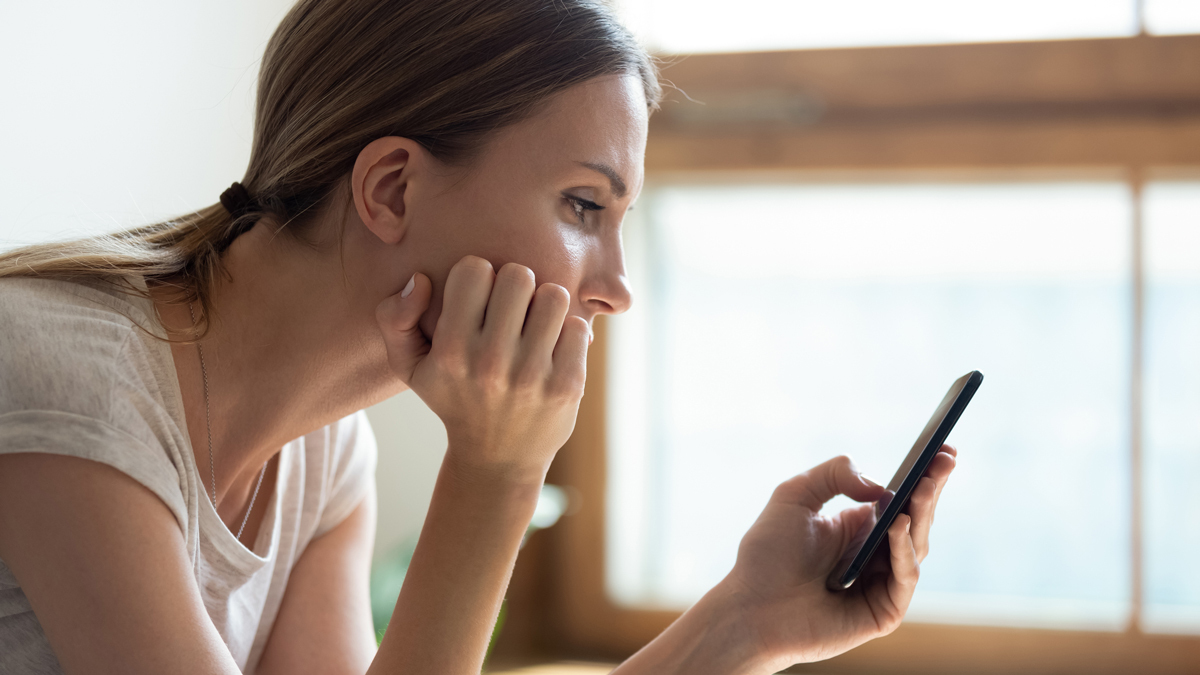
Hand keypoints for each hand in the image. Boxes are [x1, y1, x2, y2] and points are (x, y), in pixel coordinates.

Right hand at [375, 256, 589, 480]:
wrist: (498, 460)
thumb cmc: (453, 398)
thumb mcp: (409, 366)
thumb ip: (394, 318)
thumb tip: (421, 279)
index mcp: (450, 351)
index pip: (474, 270)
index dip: (479, 277)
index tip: (480, 299)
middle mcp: (490, 363)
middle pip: (519, 276)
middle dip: (516, 285)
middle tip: (512, 308)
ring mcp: (531, 376)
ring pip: (554, 295)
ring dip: (546, 305)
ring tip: (535, 324)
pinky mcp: (567, 386)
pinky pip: (578, 327)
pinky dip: (568, 332)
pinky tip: (552, 349)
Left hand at [718, 449, 956, 670]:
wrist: (750, 608)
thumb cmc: (767, 556)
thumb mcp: (794, 495)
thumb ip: (834, 474)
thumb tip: (878, 487)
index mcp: (857, 528)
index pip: (899, 499)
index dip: (923, 476)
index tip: (941, 448)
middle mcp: (874, 555)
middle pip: (915, 519)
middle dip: (931, 488)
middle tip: (945, 459)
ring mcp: (881, 584)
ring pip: (916, 546)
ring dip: (922, 514)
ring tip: (922, 486)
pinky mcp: (883, 611)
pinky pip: (904, 577)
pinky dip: (903, 550)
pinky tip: (896, 524)